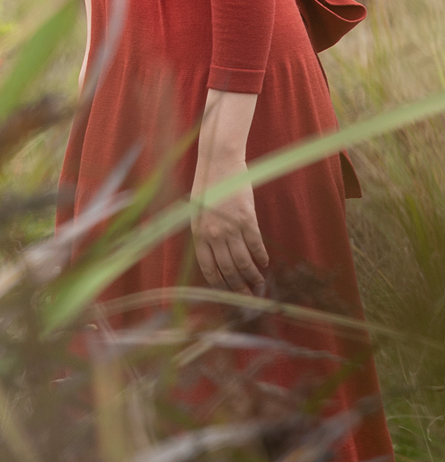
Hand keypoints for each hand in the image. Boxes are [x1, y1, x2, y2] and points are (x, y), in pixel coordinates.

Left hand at [191, 176, 268, 294]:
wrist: (219, 162)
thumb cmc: (207, 186)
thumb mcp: (197, 212)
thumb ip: (204, 235)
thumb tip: (216, 259)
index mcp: (198, 234)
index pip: (209, 269)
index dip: (220, 286)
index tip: (229, 296)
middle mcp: (213, 234)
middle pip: (228, 270)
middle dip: (239, 288)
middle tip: (249, 298)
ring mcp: (230, 227)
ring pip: (243, 262)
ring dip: (253, 277)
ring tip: (260, 284)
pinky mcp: (246, 219)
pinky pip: (256, 245)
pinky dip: (261, 257)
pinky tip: (265, 263)